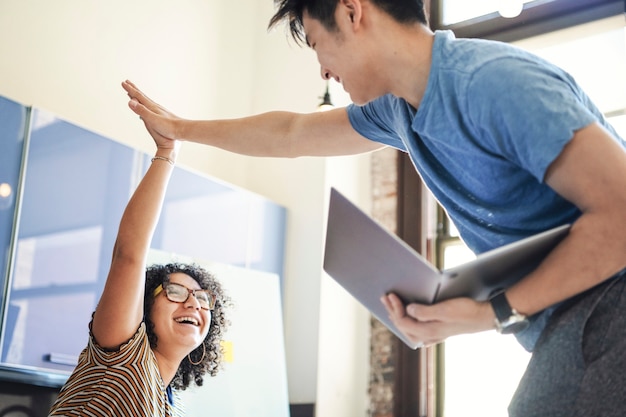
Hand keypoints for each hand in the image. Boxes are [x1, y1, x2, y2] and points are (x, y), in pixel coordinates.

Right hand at [122, 80, 180, 153]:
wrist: (182, 130)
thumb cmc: (168, 127)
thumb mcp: (152, 119)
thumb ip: (141, 110)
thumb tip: (130, 101)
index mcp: (151, 107)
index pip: (138, 96)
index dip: (130, 90)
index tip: (123, 83)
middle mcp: (155, 107)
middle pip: (142, 95)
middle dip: (133, 89)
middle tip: (127, 82)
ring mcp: (158, 110)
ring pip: (146, 100)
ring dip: (139, 95)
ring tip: (135, 93)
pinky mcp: (162, 115)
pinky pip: (150, 106)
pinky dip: (145, 103)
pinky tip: (147, 106)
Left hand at [381, 293, 495, 346]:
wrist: (484, 316)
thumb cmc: (466, 311)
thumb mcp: (445, 309)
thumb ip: (425, 312)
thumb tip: (408, 311)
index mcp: (429, 331)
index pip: (403, 322)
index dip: (395, 308)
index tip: (390, 295)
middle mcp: (430, 336)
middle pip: (403, 327)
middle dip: (393, 312)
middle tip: (385, 298)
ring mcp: (434, 335)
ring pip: (410, 330)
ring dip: (399, 317)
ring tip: (392, 306)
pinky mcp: (439, 331)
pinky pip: (418, 330)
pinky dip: (409, 322)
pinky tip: (408, 318)